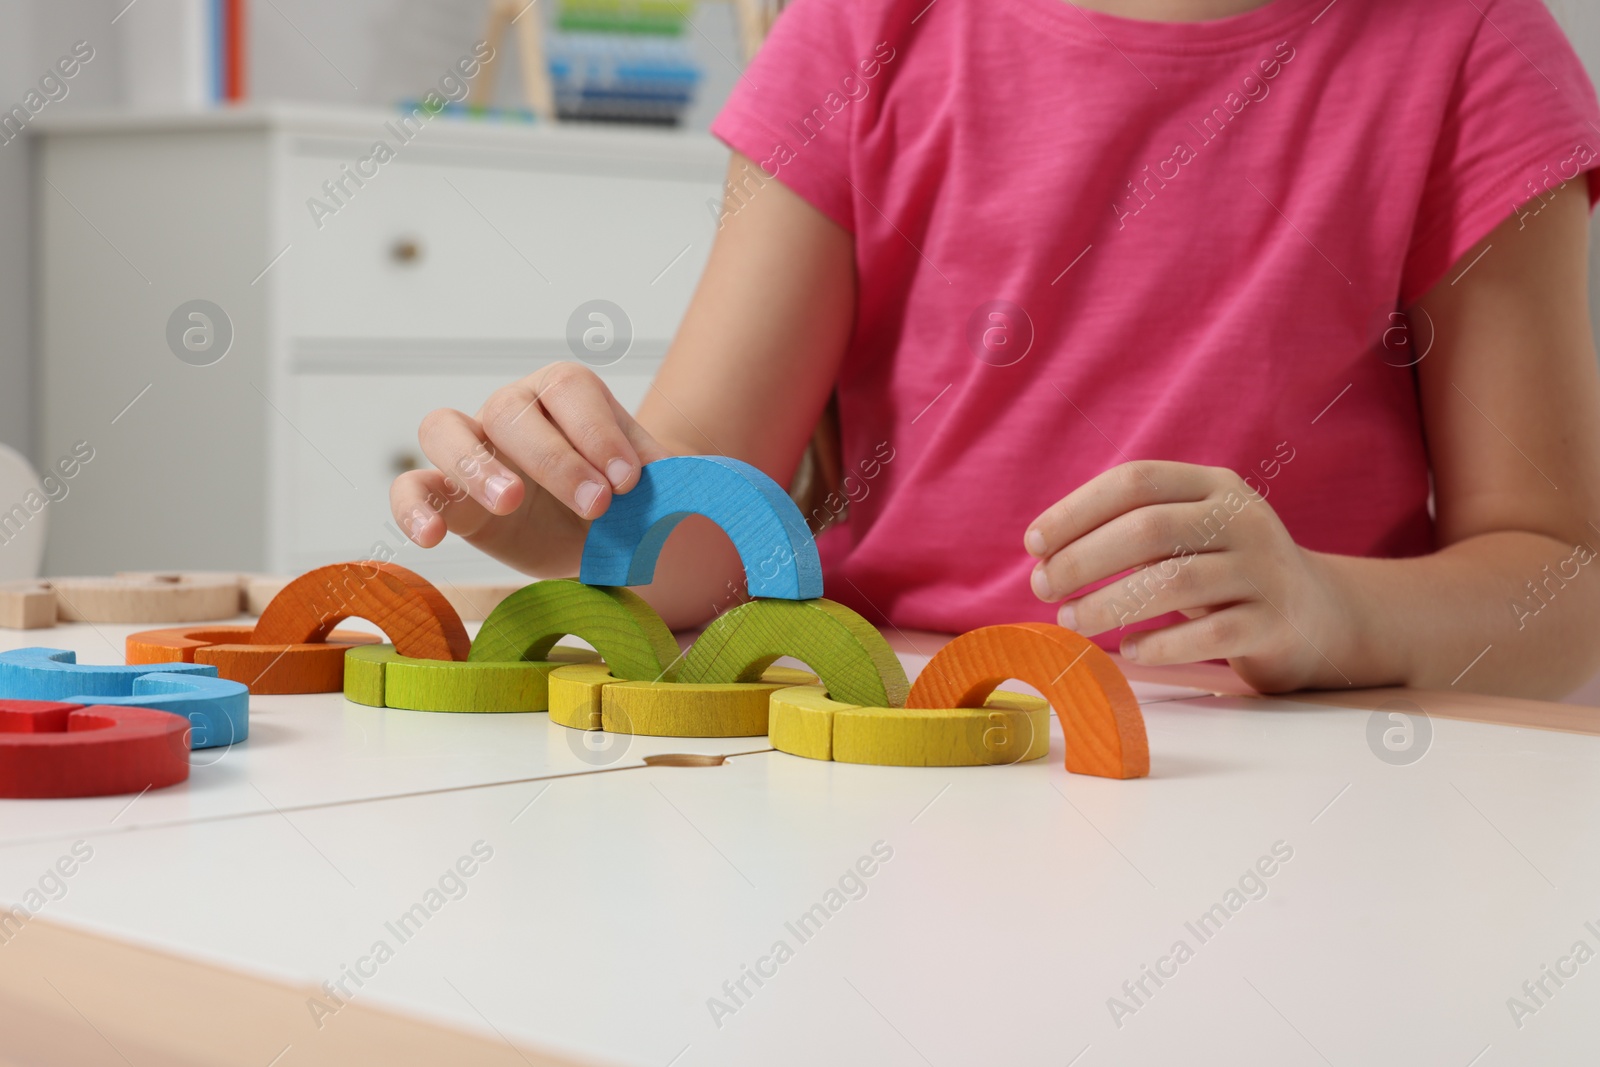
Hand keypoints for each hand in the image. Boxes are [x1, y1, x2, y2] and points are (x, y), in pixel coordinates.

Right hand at [390, 362, 670, 573]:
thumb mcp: (663, 490)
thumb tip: (680, 487)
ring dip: (475, 464)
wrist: (612, 540)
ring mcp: (475, 450)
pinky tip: (430, 538)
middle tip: (597, 507)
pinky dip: (412, 506)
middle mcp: (515, 410)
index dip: (598, 431)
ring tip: (511, 501)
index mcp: (569, 394)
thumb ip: (672, 483)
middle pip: (512, 408)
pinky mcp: (450, 498)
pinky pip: (412, 487)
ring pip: (444, 428)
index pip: (570, 389)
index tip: (630, 482)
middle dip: (557, 458)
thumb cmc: (636, 504)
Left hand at [1024, 461, 1348, 691]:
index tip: (1034, 543)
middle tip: (1042, 587)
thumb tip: (1046, 554)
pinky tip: (1129, 650)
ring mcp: (1264, 571)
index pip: (1135, 481)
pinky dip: (1160, 644)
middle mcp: (1243, 519)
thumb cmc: (1223, 571)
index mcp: (1213, 485)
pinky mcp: (1274, 624)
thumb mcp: (1187, 535)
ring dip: (1110, 603)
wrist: (1317, 615)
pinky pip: (1210, 635)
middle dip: (1083, 558)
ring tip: (1072, 620)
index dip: (1076, 510)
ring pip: (1175, 582)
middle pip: (1149, 529)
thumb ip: (1131, 532)